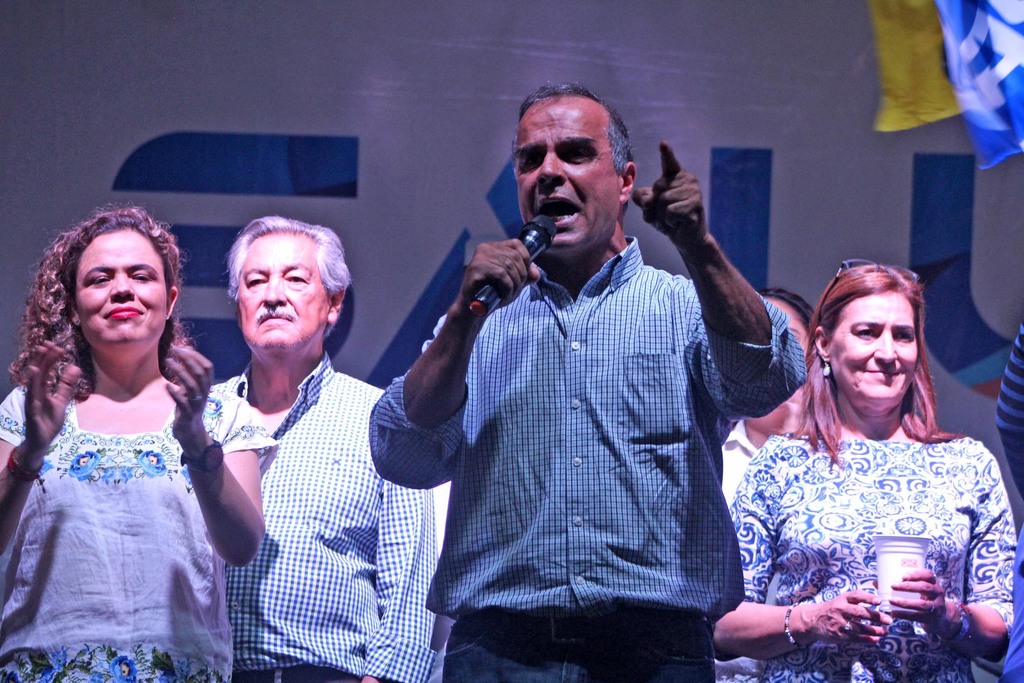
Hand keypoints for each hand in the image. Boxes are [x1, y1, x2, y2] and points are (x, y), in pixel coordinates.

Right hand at [21, 342, 80, 467]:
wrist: (42, 441)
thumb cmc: (49, 420)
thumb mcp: (61, 400)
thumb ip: (66, 385)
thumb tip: (74, 367)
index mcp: (42, 390)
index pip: (46, 371)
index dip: (51, 359)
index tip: (58, 347)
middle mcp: (35, 393)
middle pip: (38, 373)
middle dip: (42, 359)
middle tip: (48, 344)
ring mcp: (32, 402)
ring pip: (33, 384)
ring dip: (36, 371)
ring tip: (39, 357)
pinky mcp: (32, 412)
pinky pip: (32, 399)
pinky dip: (32, 389)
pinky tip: (34, 379)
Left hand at [166, 347, 214, 456]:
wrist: (190, 431)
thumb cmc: (188, 407)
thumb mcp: (190, 389)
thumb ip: (189, 374)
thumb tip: (185, 353)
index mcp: (206, 386)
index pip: (207, 367)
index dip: (196, 356)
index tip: (181, 348)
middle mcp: (204, 393)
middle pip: (201, 373)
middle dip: (188, 359)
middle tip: (174, 350)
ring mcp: (197, 403)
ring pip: (192, 384)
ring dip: (180, 371)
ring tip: (168, 361)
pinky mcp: (188, 414)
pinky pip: (182, 402)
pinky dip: (174, 393)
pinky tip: (166, 385)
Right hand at [458, 239, 538, 314]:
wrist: (473, 310)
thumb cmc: (493, 294)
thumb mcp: (514, 283)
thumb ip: (526, 276)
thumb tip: (535, 273)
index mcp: (494, 247)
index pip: (517, 244)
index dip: (526, 259)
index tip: (525, 276)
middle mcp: (485, 248)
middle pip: (514, 257)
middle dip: (521, 276)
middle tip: (516, 290)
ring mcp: (479, 257)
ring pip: (508, 266)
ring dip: (514, 284)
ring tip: (509, 295)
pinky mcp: (475, 268)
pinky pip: (500, 274)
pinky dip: (506, 287)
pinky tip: (503, 296)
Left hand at [631, 142, 708, 255]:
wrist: (686, 238)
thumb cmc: (668, 219)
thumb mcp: (650, 208)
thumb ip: (643, 198)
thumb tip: (647, 199)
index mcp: (675, 176)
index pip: (670, 163)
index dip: (666, 153)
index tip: (663, 144)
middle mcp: (687, 180)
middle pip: (658, 187)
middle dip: (655, 205)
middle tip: (665, 214)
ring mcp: (694, 192)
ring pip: (664, 201)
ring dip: (662, 216)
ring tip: (672, 219)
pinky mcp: (696, 206)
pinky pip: (671, 212)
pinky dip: (670, 222)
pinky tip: (678, 223)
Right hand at [798, 590, 891, 644]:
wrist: (812, 620)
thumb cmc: (831, 609)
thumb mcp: (841, 601)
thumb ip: (856, 601)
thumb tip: (878, 603)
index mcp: (842, 599)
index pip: (856, 596)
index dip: (868, 598)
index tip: (879, 601)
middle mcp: (840, 609)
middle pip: (860, 612)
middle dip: (876, 617)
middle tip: (889, 620)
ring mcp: (839, 623)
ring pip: (860, 627)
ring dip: (874, 630)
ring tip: (885, 632)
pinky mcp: (838, 635)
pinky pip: (855, 638)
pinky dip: (866, 639)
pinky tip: (875, 639)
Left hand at [886, 569, 957, 636]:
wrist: (942, 618)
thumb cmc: (924, 598)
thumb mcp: (919, 590)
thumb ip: (901, 584)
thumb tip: (876, 582)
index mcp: (933, 583)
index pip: (928, 575)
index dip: (916, 574)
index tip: (903, 576)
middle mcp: (937, 593)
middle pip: (925, 588)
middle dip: (908, 586)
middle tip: (893, 585)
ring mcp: (936, 607)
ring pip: (921, 604)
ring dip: (905, 602)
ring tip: (891, 600)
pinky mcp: (932, 619)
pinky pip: (917, 617)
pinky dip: (904, 615)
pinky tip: (894, 613)